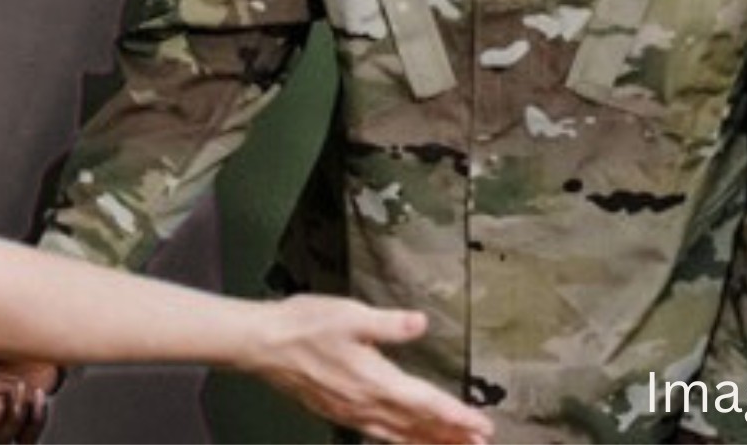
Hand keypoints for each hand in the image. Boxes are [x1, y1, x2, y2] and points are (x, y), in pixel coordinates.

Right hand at [243, 296, 492, 444]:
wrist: (262, 345)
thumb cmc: (304, 325)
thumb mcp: (350, 315)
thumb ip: (389, 324)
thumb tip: (422, 323)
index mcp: (376, 381)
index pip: (427, 404)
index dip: (458, 416)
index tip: (484, 426)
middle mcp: (367, 404)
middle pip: (418, 427)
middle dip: (450, 436)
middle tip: (480, 443)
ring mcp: (350, 412)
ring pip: (399, 435)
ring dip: (428, 442)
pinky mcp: (337, 412)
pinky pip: (377, 434)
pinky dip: (398, 440)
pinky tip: (402, 438)